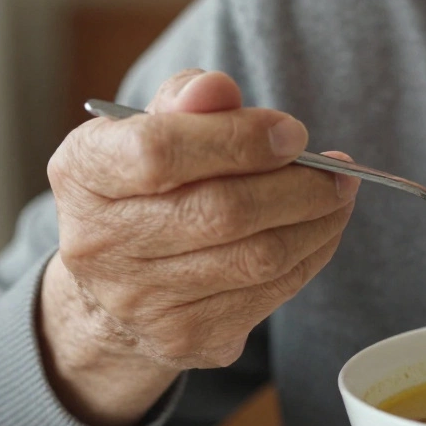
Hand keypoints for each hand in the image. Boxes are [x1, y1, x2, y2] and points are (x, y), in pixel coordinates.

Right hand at [41, 69, 359, 425]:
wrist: (112, 287)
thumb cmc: (146, 184)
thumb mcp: (151, 126)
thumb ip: (189, 98)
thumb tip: (220, 89)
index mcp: (85, 172)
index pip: (159, 151)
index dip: (238, 139)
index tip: (293, 132)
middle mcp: (101, 242)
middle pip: (223, 211)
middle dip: (300, 186)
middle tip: (339, 169)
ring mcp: (141, 300)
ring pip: (259, 257)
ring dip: (318, 221)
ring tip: (340, 193)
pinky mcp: (185, 337)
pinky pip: (272, 293)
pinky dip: (312, 255)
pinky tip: (322, 228)